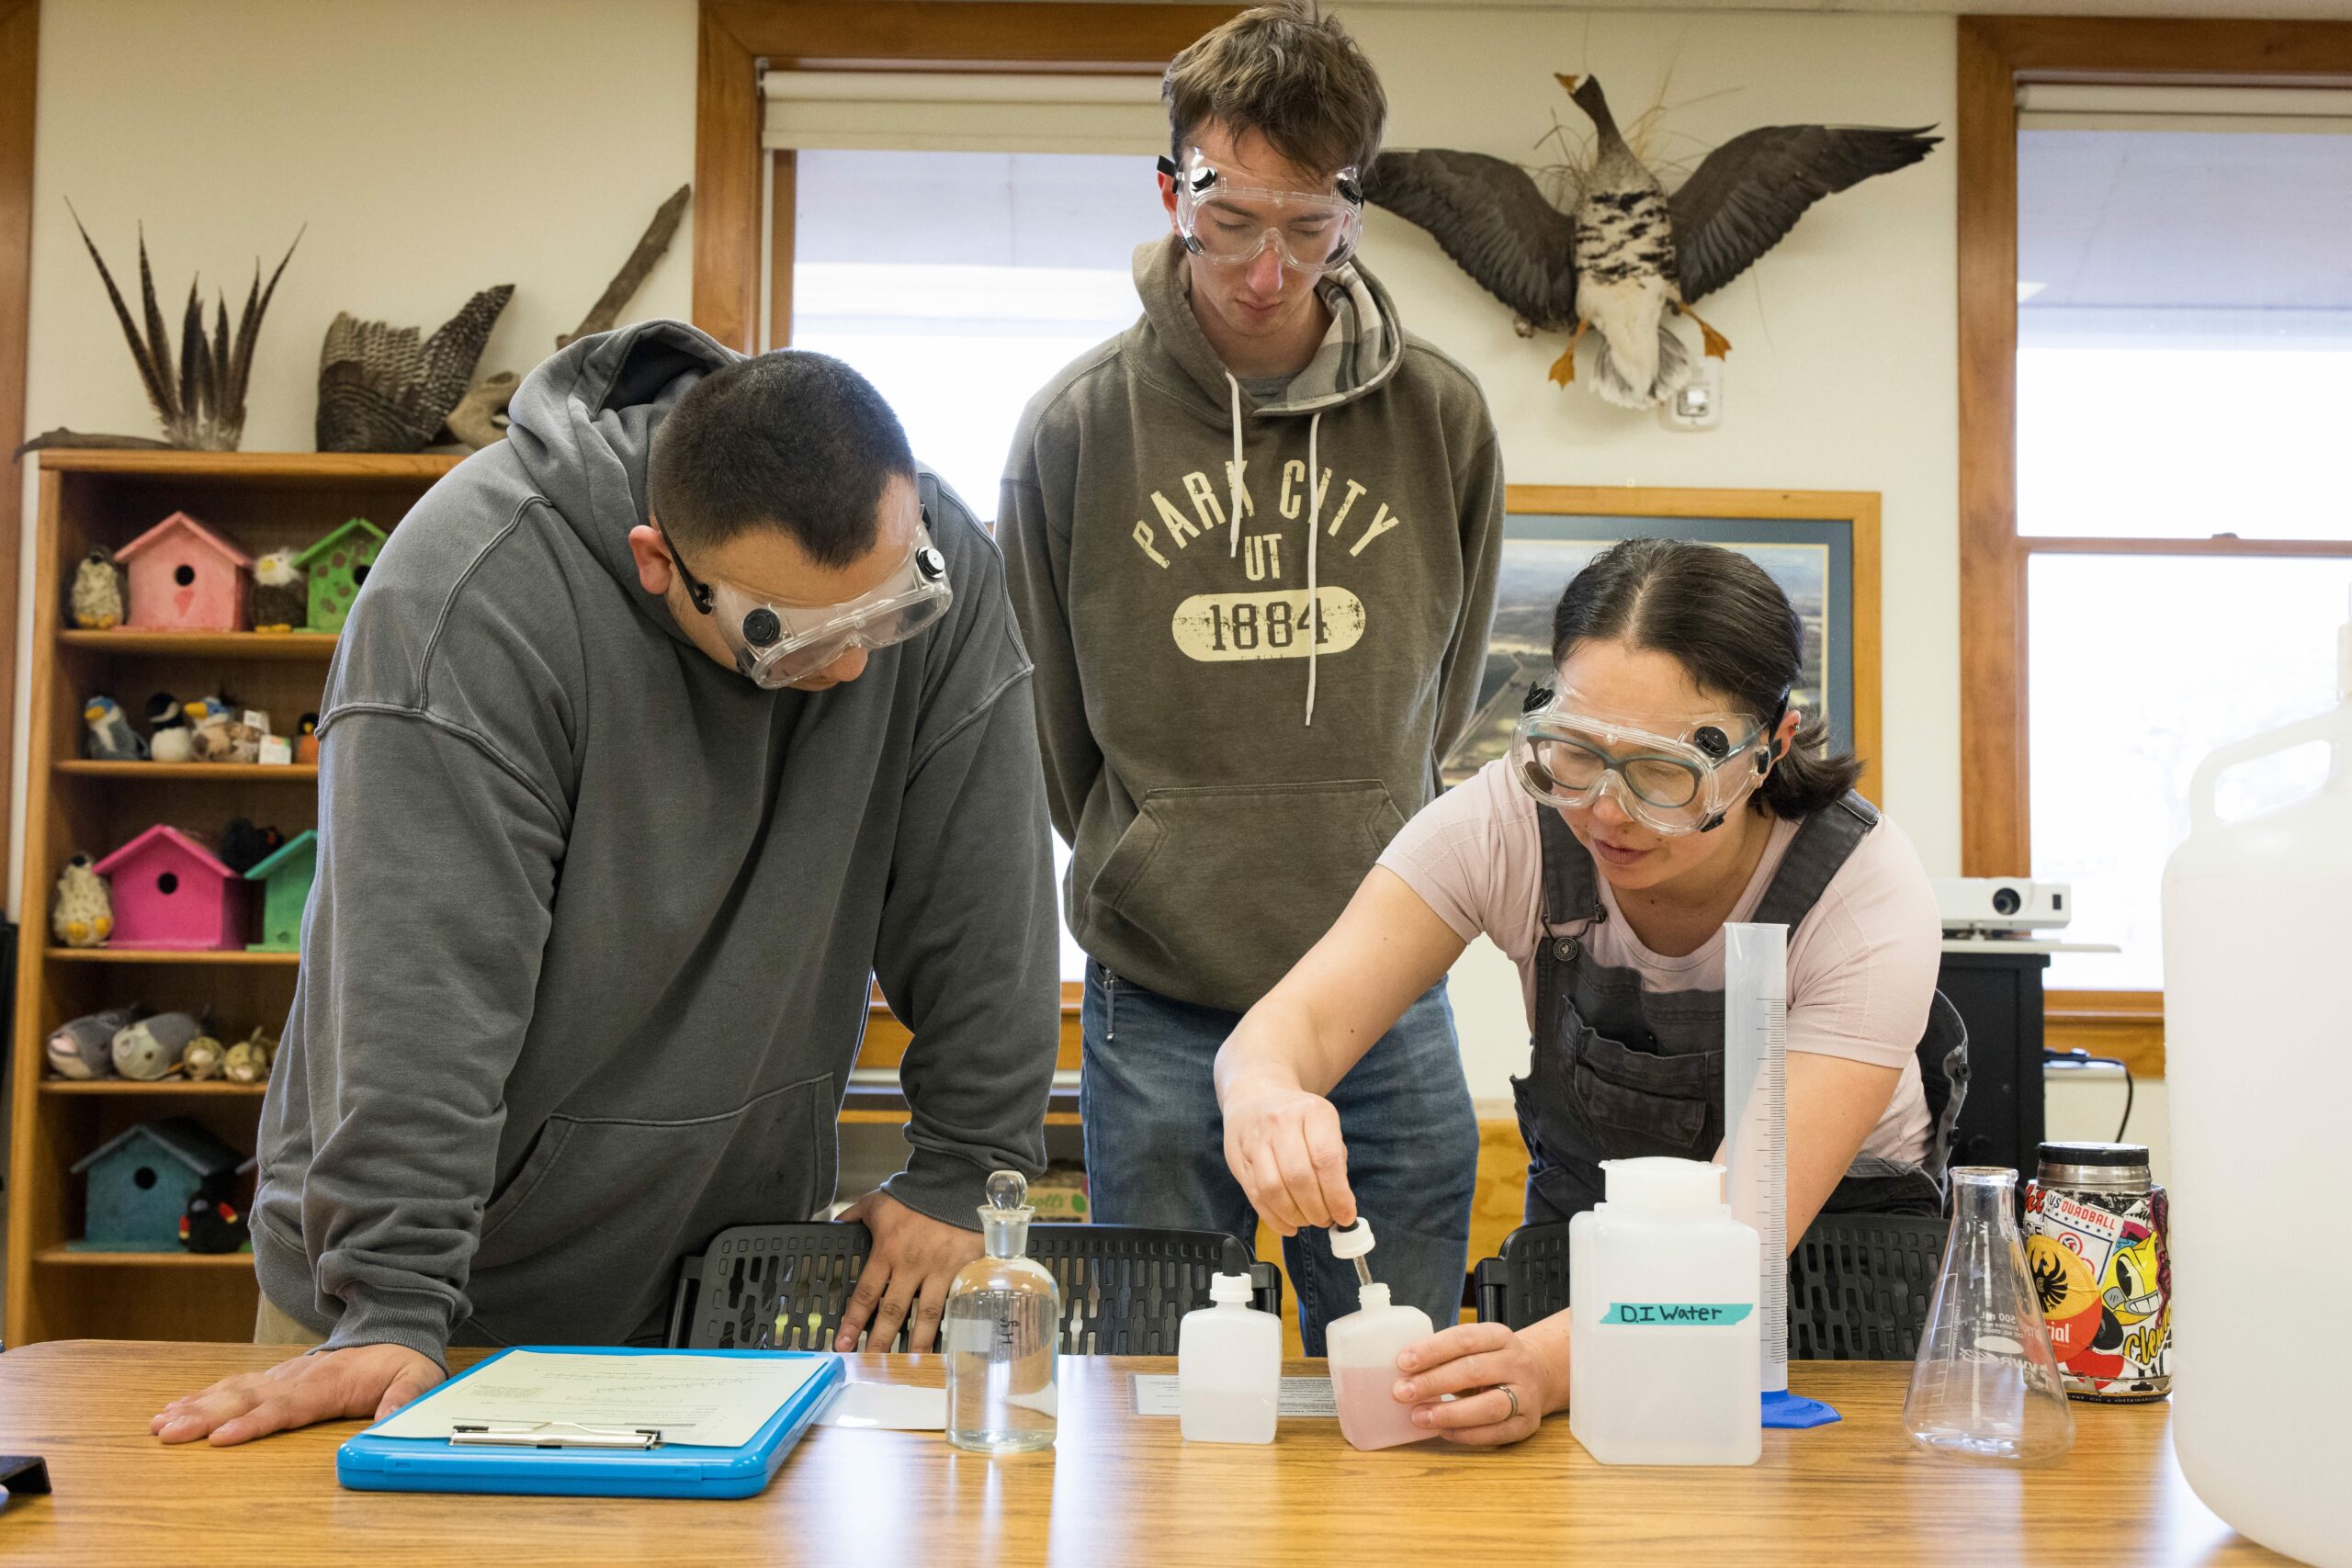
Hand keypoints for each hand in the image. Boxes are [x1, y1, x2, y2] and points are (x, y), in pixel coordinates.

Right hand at [151, 1343, 442, 1445]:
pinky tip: (175, 1409)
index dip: (253, 1423)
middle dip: (205, 1417)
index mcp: (327, 1384)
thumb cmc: (400, 1362)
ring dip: (195, 1407)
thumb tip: (391, 1420)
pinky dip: (201, 1398)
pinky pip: (233, 1387)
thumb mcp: (417, 1378)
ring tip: (160, 1423)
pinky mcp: (274, 1379)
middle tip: (168, 1432)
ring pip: (232, 1392)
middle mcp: (296, 1378)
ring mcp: (282, 1376)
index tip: (220, 1438)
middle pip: (245, 1400)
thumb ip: (405, 1399)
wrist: (392, 1330)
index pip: (284, 1407)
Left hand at [835, 1190, 981, 1352]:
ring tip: (911, 1364)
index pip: (866, 1293)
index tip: (843, 1344)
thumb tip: (833, 1227)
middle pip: (894, 1311)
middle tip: (873, 1364)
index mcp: (887, 1251)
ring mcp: (940, 1269)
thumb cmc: (914, 1193)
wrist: (955, 1180)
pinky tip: (951, 1343)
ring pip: (927, 1314)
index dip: (854, 1321)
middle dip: (881, 1341)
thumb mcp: (877, 1202)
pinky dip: (954, 1324)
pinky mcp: (964, 1268)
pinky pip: (957, 1301)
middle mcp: (911, 1265)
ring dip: (918, 1343)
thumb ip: (853, 1216)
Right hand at [1221, 1080, 1354, 1234]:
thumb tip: (1342, 1208)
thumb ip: (1335, 1163)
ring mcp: (1255, 1139)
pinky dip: (1274, 1217)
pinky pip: (1255, 1196)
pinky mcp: (1237, 1158)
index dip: (1337, 1195)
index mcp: (1312, 1112)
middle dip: (1316, 1209)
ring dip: (1294, 1215)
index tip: (1346, 1216)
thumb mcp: (1325, 1126)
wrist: (1256, 1095)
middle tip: (1325, 1221)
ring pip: (1273, 1189)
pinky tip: (1288, 1224)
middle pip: (1299, 1178)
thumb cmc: (1298, 1118)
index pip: (1326, 1160)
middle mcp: (1280, 1122)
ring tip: (1307, 1221)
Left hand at [1392, 1322, 1555, 1447]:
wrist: (1539, 1375)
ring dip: (1450, 1413)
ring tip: (1418, 1416)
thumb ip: (1447, 1355)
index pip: (1464, 1339)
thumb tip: (1402, 1371)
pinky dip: (1467, 1434)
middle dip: (1433, 1382)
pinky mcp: (1527, 1424)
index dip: (1432, 1350)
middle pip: (1474, 1371)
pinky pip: (1496, 1433)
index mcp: (1500, 1336)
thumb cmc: (1492, 1361)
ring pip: (1489, 1406)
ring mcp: (1526, 1395)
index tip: (1402, 1362)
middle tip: (1401, 1392)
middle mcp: (1517, 1363)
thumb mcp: (1476, 1347)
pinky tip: (1442, 1431)